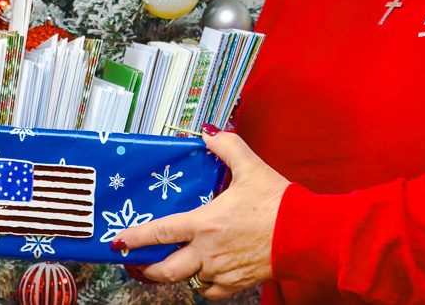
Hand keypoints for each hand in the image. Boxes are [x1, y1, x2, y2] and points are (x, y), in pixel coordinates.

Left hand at [114, 129, 288, 298]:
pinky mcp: (239, 282)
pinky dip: (203, 286)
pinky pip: (212, 292)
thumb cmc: (278, 203)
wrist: (307, 235)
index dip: (135, 239)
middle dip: (146, 270)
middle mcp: (208, 252)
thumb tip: (209, 135)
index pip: (160, 233)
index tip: (117, 243)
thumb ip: (227, 147)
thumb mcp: (250, 166)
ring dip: (176, 276)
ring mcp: (223, 271)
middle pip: (167, 270)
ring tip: (166, 269)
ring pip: (189, 282)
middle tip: (134, 266)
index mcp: (205, 224)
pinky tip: (202, 276)